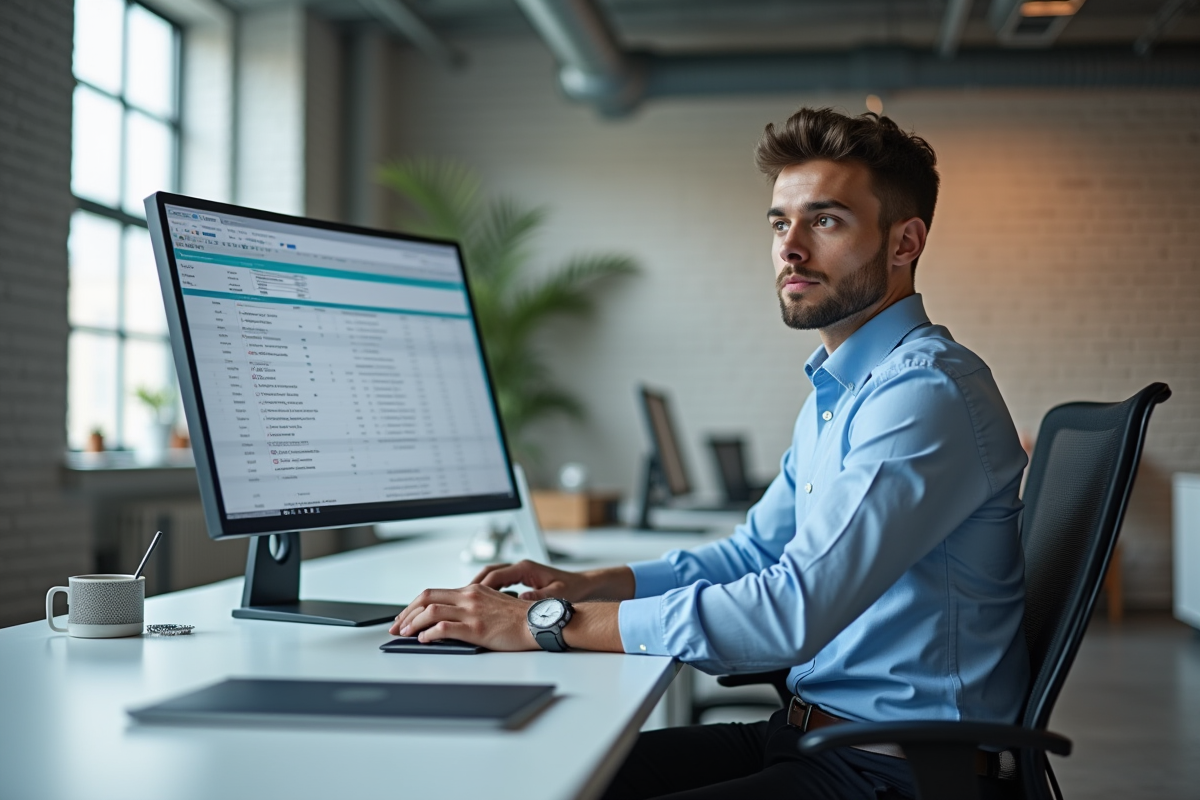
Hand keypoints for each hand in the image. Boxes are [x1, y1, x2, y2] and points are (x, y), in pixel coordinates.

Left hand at [389, 584, 535, 650]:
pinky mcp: (477, 628)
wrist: (539, 622)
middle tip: (396, 627)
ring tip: (405, 635)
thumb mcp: (492, 603)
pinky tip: (423, 640)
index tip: (405, 617)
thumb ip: (473, 605)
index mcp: (472, 590)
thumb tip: (452, 617)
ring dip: (412, 624)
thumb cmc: (519, 618)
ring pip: (431, 612)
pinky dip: (429, 634)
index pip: (433, 593)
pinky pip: (445, 628)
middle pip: (426, 598)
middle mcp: (469, 597)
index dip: (414, 605)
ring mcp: (472, 612)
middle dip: (406, 613)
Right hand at [470, 560, 634, 602]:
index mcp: (525, 568)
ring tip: (464, 603)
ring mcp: (520, 572)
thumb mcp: (558, 594)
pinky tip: (482, 605)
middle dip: (472, 586)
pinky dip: (487, 592)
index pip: (495, 575)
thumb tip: (522, 600)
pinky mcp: (521, 579)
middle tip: (458, 600)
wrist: (585, 585)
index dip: (479, 587)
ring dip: (478, 588)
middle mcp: (520, 567)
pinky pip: (498, 583)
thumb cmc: (574, 589)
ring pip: (491, 577)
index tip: (467, 598)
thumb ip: (540, 597)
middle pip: (488, 573)